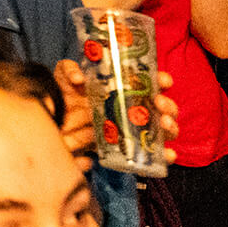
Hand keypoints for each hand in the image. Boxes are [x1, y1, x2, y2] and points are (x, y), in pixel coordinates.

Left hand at [52, 63, 180, 159]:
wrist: (58, 122)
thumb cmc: (66, 95)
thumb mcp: (65, 76)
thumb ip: (69, 70)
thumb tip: (79, 78)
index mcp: (124, 87)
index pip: (150, 81)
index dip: (161, 80)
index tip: (163, 81)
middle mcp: (134, 107)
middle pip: (162, 107)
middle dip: (168, 105)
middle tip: (159, 104)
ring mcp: (133, 128)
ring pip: (163, 129)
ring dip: (170, 127)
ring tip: (163, 123)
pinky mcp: (128, 148)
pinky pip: (152, 154)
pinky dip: (164, 155)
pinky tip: (167, 155)